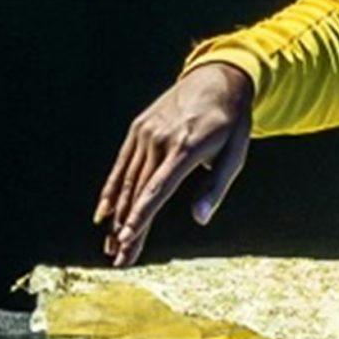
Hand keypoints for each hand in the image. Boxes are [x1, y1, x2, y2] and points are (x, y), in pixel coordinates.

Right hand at [94, 60, 256, 264]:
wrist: (217, 78)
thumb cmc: (231, 124)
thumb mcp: (235, 154)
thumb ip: (216, 188)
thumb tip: (200, 219)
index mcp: (186, 148)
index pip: (158, 189)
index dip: (141, 216)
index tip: (127, 239)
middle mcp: (160, 140)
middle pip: (138, 192)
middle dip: (128, 228)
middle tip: (119, 260)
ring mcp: (146, 133)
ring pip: (127, 181)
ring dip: (118, 216)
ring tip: (112, 246)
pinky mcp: (138, 129)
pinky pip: (122, 165)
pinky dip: (112, 190)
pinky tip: (104, 215)